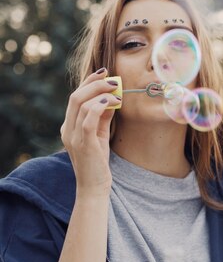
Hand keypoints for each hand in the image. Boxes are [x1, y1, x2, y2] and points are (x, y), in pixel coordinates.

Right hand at [60, 67, 120, 196]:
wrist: (94, 187)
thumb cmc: (97, 162)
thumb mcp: (100, 134)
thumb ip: (103, 116)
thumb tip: (112, 98)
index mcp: (68, 126)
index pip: (75, 97)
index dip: (88, 82)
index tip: (104, 73)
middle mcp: (67, 129)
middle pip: (76, 96)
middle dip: (94, 84)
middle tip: (112, 79)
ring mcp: (73, 136)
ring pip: (81, 104)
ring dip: (101, 93)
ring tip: (117, 92)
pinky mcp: (83, 144)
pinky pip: (88, 119)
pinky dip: (100, 106)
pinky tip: (112, 102)